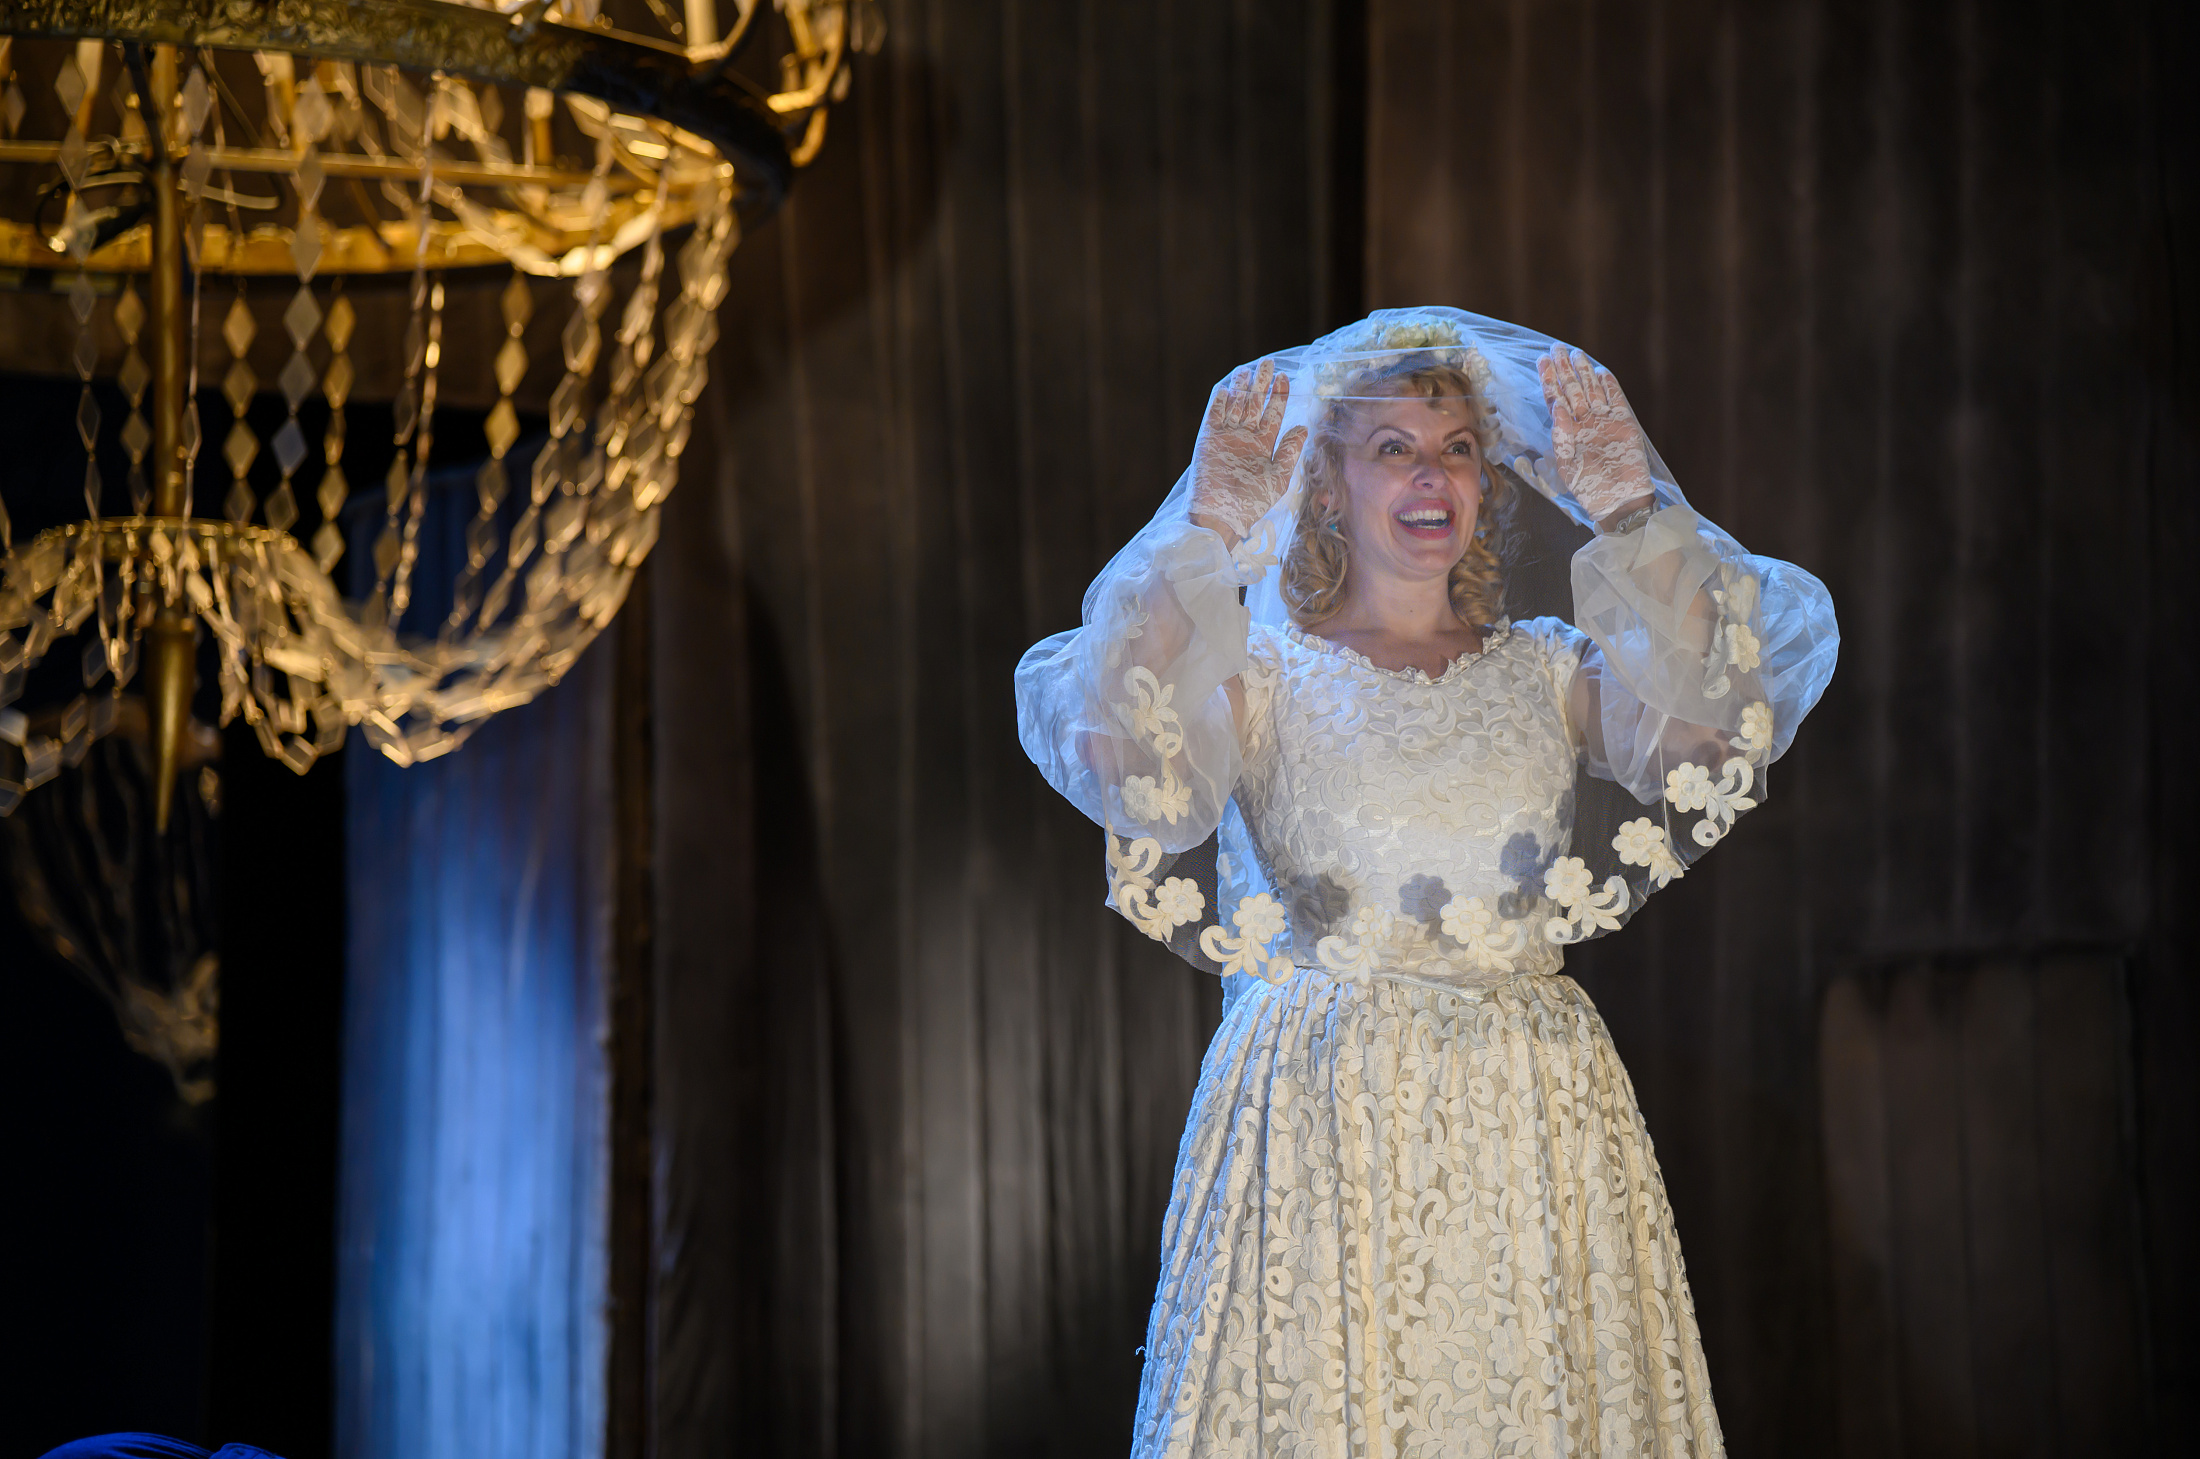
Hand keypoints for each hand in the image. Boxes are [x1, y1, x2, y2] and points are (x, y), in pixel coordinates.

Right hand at [1188, 359, 1308, 542]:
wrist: (1221, 516)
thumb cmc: (1252, 502)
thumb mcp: (1278, 477)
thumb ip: (1289, 451)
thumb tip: (1303, 427)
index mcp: (1264, 444)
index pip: (1273, 413)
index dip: (1279, 395)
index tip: (1285, 377)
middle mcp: (1245, 436)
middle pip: (1254, 403)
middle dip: (1261, 383)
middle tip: (1268, 363)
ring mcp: (1226, 436)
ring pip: (1234, 404)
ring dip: (1240, 387)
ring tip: (1247, 370)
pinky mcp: (1207, 439)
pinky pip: (1213, 415)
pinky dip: (1218, 401)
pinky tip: (1225, 388)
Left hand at [1538, 348, 1654, 525]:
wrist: (1616, 500)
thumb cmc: (1587, 487)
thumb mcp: (1566, 464)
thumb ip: (1561, 435)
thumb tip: (1557, 406)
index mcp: (1567, 431)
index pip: (1555, 398)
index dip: (1548, 379)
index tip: (1541, 360)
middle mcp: (1584, 422)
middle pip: (1572, 389)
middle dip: (1564, 369)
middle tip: (1556, 348)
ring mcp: (1604, 421)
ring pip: (1592, 390)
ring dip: (1584, 372)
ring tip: (1575, 353)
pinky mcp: (1624, 423)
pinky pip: (1616, 400)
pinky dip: (1609, 386)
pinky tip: (1601, 372)